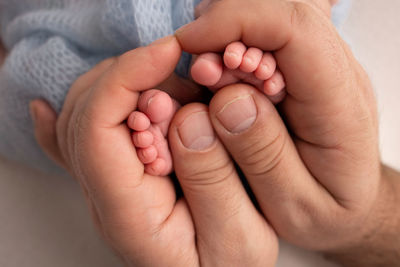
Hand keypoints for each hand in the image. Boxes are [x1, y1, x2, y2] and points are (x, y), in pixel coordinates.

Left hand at [30, 37, 277, 265]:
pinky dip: (78, 114)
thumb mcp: (237, 238)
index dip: (126, 79)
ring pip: (86, 117)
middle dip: (134, 80)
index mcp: (128, 215)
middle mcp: (105, 198)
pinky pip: (77, 141)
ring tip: (176, 97)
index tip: (169, 51)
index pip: (95, 132)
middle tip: (186, 82)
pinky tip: (49, 108)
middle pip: (84, 116)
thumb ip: (214, 180)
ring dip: (130, 88)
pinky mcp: (119, 180)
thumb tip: (190, 114)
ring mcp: (107, 188)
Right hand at [176, 0, 395, 261]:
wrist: (350, 203)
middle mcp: (336, 74)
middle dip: (227, 29)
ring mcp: (322, 67)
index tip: (188, 44)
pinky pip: (268, 36)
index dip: (236, 22)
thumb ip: (265, 156)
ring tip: (208, 78)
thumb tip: (227, 101)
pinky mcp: (304, 69)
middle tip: (198, 73)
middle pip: (282, 12)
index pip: (296, 29)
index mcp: (340, 106)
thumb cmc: (325, 210)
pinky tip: (223, 74)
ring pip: (273, 18)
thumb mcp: (295, 205)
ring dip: (229, 36)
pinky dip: (234, 43)